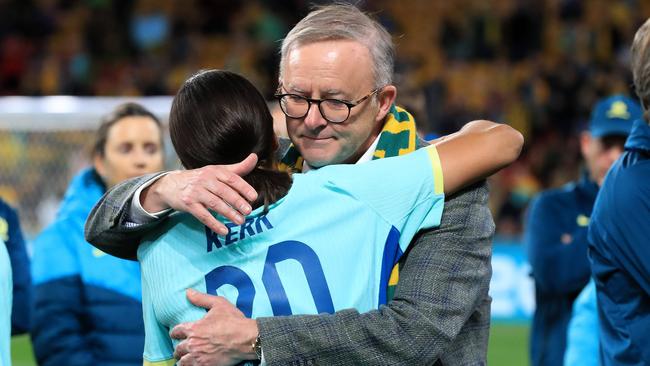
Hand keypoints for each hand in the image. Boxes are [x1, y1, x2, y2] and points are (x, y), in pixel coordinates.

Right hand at [141, 154, 258, 234]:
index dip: (243, 187)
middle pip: (224, 191)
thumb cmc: (200, 178)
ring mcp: (195, 192)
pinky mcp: (188, 204)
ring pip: (214, 203)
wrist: (170, 185)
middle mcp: (205, 180)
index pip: (231, 178)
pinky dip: (214, 224)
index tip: (254, 197)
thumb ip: (238, 168)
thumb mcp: (217, 171)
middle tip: (248, 211)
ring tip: (240, 221)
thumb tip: (255, 157)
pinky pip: (203, 215)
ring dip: (228, 213)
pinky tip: (224, 231)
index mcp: (214, 171)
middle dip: (237, 202)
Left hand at [171, 289, 258, 365]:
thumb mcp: (219, 304)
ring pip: (182, 361)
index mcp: (194, 328)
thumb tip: (188, 292)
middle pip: (178, 349)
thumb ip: (201, 299)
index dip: (175, 332)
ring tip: (184, 359)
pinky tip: (191, 365)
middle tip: (180, 349)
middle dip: (178, 348)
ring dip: (182, 359)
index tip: (176, 334)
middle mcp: (193, 344)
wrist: (246, 339)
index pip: (176, 331)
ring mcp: (198, 357)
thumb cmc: (234, 321)